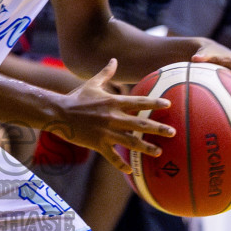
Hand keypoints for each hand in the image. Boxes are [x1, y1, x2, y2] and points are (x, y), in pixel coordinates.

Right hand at [52, 59, 176, 174]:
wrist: (57, 113)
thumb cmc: (75, 98)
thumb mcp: (91, 84)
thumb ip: (106, 73)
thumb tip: (114, 59)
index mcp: (113, 101)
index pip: (138, 101)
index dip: (154, 102)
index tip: (169, 104)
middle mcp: (112, 117)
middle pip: (140, 123)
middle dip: (157, 128)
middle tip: (173, 132)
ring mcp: (105, 132)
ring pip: (130, 141)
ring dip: (146, 147)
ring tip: (159, 151)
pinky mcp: (97, 144)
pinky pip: (111, 157)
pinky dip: (121, 164)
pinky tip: (131, 170)